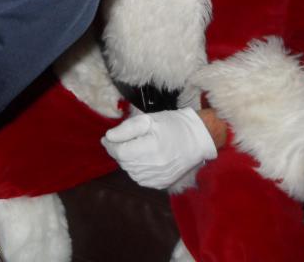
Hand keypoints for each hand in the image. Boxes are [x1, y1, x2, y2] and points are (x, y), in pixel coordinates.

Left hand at [101, 108, 217, 188]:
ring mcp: (158, 178)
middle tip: (121, 140)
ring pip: (130, 172)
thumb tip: (109, 137)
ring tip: (135, 148)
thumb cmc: (172, 125)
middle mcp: (154, 167)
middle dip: (118, 151)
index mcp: (152, 148)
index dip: (110, 145)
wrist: (196, 140)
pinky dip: (136, 169)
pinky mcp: (161, 184)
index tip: (107, 137)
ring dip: (127, 160)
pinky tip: (143, 159)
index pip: (120, 152)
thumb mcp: (149, 120)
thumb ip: (127, 128)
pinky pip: (140, 179)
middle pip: (124, 162)